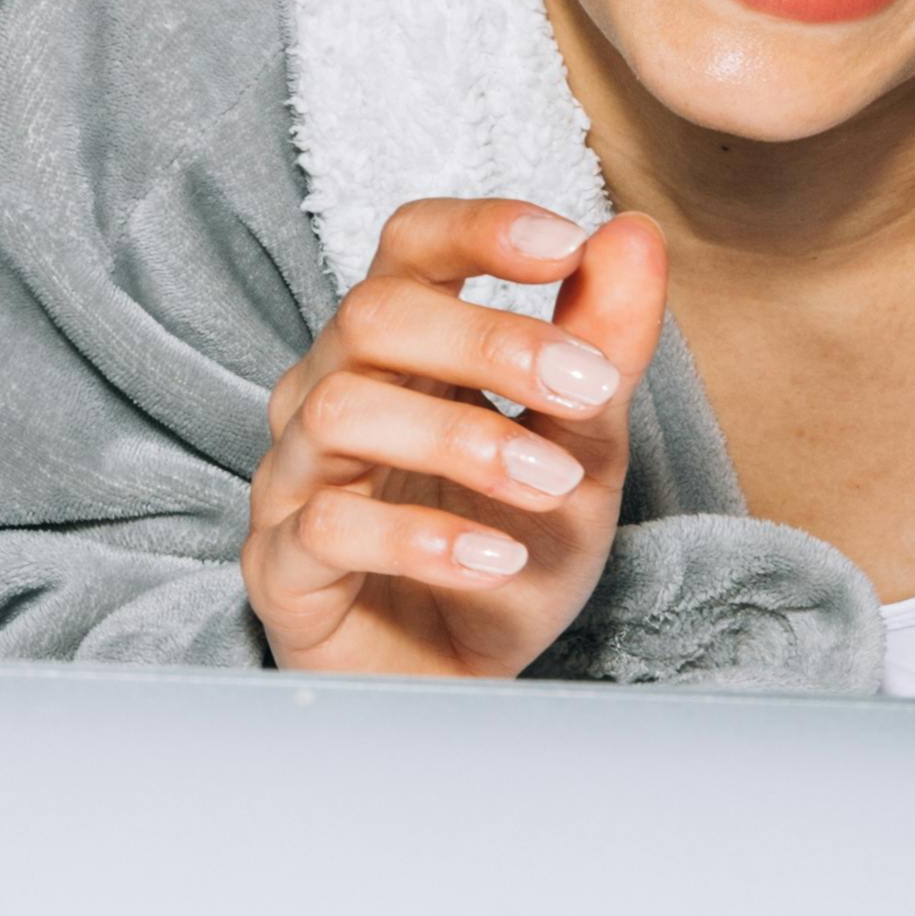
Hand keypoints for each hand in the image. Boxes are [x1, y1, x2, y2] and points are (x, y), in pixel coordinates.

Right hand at [245, 201, 662, 678]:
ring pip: (341, 412)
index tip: (566, 243)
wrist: (467, 686)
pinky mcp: (281, 566)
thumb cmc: (509, 554)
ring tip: (554, 486)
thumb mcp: (583, 450)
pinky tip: (498, 559)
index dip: (476, 229)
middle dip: (490, 341)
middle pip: (372, 315)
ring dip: (464, 441)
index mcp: (399, 350)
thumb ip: (603, 347)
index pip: (409, 247)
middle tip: (590, 386)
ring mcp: (294, 478)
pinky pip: (326, 526)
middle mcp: (329, 394)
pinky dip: (421, 538)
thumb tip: (634, 236)